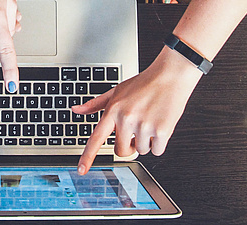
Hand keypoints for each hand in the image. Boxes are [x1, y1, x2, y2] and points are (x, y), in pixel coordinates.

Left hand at [72, 47, 203, 173]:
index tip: (81, 170)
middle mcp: (127, 119)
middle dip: (129, 146)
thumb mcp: (116, 91)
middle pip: (121, 151)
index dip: (88, 156)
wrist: (170, 76)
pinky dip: (159, 143)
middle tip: (136, 130)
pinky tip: (160, 124)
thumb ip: (95, 104)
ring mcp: (144, 126)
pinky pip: (157, 151)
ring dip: (146, 141)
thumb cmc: (143, 84)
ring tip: (149, 121)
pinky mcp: (162, 131)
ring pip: (141, 151)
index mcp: (113, 110)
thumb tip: (76, 110)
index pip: (96, 138)